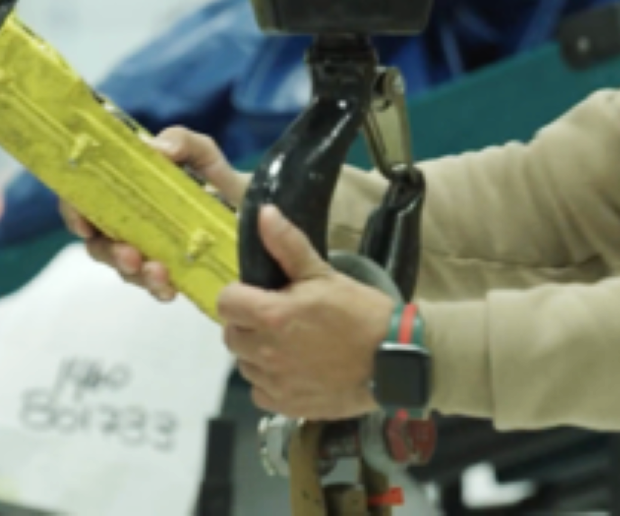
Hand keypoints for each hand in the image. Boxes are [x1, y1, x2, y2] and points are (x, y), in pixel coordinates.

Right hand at [61, 126, 249, 301]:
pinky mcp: (168, 273)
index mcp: (124, 190)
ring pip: (124, 268)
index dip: (75, 213)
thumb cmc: (216, 176)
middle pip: (98, 243)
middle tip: (131, 256)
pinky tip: (171, 289)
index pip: (84, 202)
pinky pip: (153, 286)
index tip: (84, 226)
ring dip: (136, 274)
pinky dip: (158, 289)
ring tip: (159, 273)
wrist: (253, 209)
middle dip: (109, 253)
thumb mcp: (201, 151)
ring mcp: (145, 251)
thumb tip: (157, 149)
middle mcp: (127, 224)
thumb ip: (181, 141)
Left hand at [218, 205, 394, 421]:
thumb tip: (263, 213)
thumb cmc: (360, 313)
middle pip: (232, 335)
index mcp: (271, 315)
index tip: (259, 295)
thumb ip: (288, 245)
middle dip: (248, 324)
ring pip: (244, 364)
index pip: (226, 302)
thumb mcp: (324, 274)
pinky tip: (294, 370)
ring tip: (289, 345)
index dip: (240, 295)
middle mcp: (265, 352)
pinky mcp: (286, 405)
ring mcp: (275, 382)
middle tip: (277, 319)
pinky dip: (270, 382)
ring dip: (258, 353)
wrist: (393, 360)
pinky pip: (260, 392)